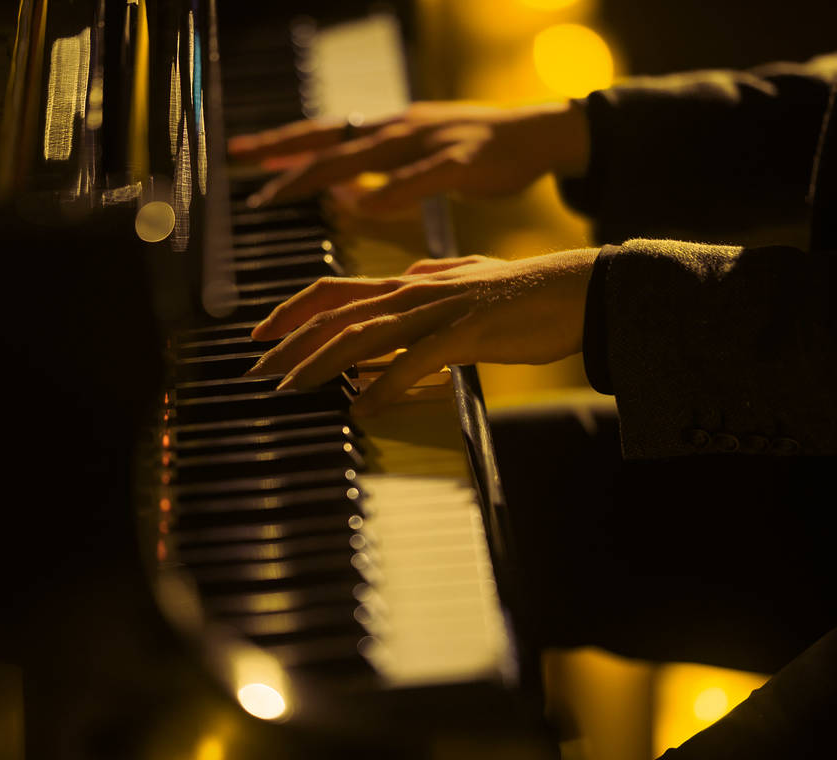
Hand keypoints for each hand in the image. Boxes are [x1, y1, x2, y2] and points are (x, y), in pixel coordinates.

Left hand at [228, 101, 590, 213]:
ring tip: (278, 191)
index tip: (238, 153)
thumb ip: (379, 177)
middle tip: (237, 162)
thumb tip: (341, 197)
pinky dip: (392, 191)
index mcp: (389, 131)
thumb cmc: (478, 152)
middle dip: (280, 153)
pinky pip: (422, 178)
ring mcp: (429, 142)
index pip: (323, 134)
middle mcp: (400, 129)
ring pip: (362, 156)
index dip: (281, 143)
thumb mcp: (420, 159)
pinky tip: (364, 206)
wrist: (539, 134)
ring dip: (317, 174)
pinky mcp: (462, 161)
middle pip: (329, 141)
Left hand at [247, 249, 599, 414]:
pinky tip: (359, 408)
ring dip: (321, 363)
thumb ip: (437, 275)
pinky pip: (415, 362)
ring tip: (290, 388)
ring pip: (364, 334)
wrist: (580, 288)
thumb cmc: (527, 290)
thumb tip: (410, 274)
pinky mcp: (467, 333)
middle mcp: (416, 291)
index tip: (260, 334)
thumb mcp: (472, 276)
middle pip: (337, 312)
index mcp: (412, 282)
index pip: (336, 291)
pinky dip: (383, 386)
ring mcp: (440, 310)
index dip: (292, 310)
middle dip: (289, 342)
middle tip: (256, 371)